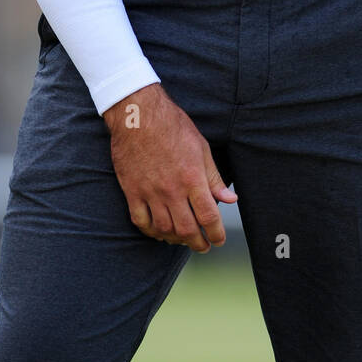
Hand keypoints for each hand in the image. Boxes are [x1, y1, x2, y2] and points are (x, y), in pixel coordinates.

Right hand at [103, 83, 237, 252]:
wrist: (138, 116)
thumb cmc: (172, 126)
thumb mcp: (201, 147)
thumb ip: (214, 177)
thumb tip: (229, 199)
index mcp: (192, 178)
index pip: (209, 216)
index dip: (216, 233)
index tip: (219, 240)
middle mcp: (172, 190)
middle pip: (187, 229)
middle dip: (198, 243)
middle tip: (204, 246)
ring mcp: (150, 192)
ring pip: (164, 229)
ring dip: (176, 239)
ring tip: (183, 239)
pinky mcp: (132, 192)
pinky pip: (141, 221)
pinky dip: (151, 232)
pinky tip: (159, 232)